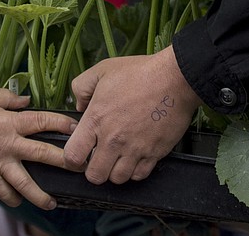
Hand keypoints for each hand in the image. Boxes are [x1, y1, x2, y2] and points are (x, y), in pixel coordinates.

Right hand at [0, 89, 77, 209]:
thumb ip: (9, 99)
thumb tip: (26, 100)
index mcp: (10, 122)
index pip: (43, 121)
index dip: (62, 124)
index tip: (77, 128)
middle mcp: (9, 144)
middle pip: (42, 153)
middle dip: (64, 161)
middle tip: (80, 167)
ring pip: (24, 182)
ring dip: (40, 194)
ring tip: (52, 202)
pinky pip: (3, 192)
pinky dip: (12, 198)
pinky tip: (20, 201)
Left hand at [65, 45, 199, 184]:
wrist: (175, 79)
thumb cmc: (141, 73)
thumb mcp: (102, 70)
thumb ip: (82, 87)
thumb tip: (79, 106)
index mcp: (96, 119)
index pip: (72, 156)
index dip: (72, 159)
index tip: (79, 154)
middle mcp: (113, 139)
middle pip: (94, 176)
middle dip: (94, 169)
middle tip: (99, 158)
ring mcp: (135, 149)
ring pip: (117, 179)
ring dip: (115, 171)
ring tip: (118, 156)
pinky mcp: (154, 153)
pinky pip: (139, 175)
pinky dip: (135, 170)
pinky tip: (135, 156)